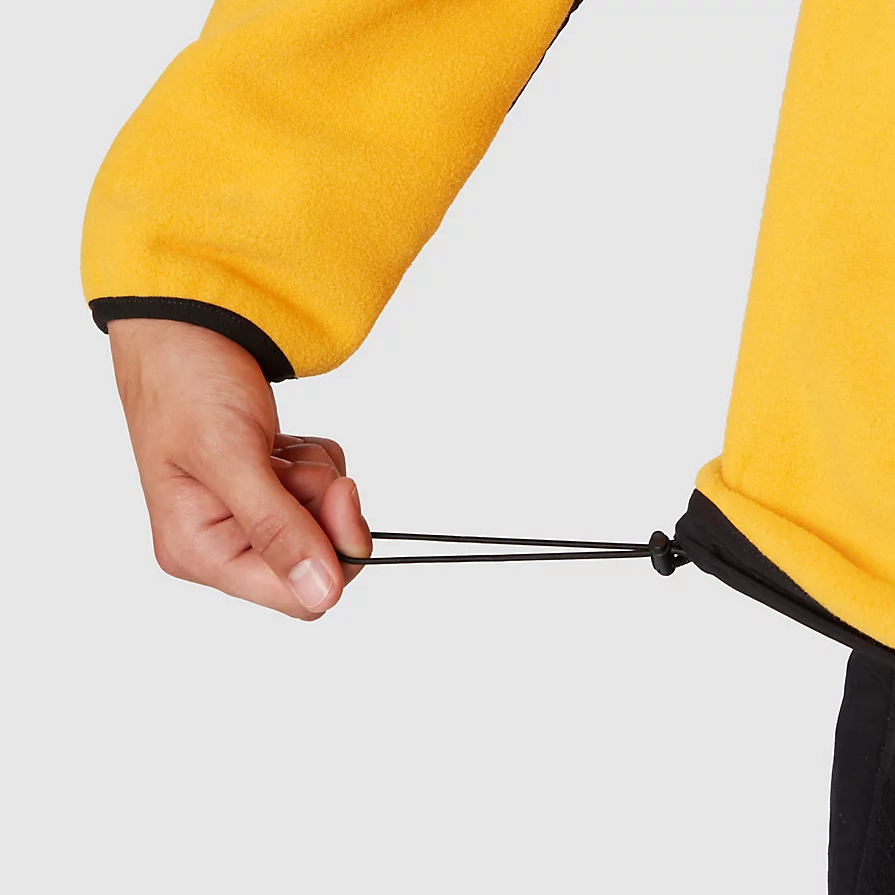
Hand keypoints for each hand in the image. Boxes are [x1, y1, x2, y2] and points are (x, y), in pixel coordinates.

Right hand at [107, 318, 371, 618]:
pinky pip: (322, 493)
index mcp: (198, 552)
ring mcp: (245, 517)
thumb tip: (322, 594)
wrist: (189, 326)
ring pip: (324, 523)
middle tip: (299, 461)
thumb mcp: (231, 456)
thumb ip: (277, 528)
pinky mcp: (267, 490)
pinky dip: (315, 462)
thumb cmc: (187, 382)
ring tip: (275, 442)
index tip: (342, 493)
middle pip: (318, 562)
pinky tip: (281, 440)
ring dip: (318, 477)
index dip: (332, 551)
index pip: (296, 598)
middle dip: (322, 507)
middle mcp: (221, 544)